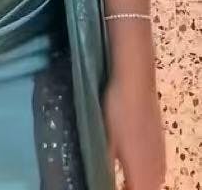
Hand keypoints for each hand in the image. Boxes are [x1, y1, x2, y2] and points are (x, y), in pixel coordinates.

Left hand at [102, 72, 165, 188]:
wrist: (136, 84)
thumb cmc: (118, 112)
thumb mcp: (107, 140)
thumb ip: (107, 164)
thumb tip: (102, 176)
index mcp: (140, 171)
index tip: (110, 185)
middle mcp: (155, 167)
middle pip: (148, 187)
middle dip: (134, 186)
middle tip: (118, 181)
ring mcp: (160, 153)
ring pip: (155, 179)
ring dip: (142, 180)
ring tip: (126, 174)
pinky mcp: (161, 141)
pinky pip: (158, 166)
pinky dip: (149, 170)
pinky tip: (136, 159)